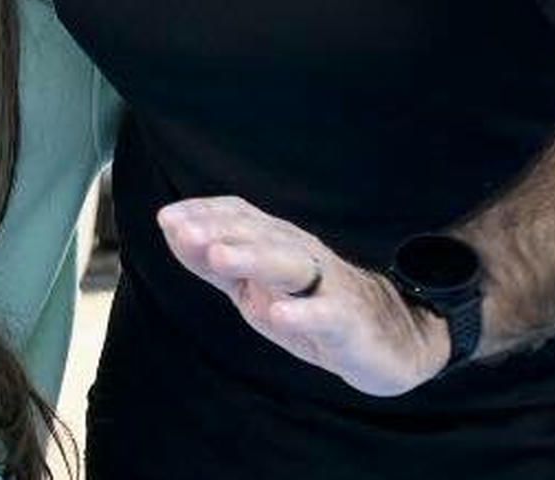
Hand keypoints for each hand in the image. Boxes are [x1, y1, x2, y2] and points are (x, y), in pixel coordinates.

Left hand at [157, 196, 447, 395]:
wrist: (387, 340)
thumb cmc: (309, 306)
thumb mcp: (254, 286)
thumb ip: (212, 263)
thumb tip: (171, 230)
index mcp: (277, 243)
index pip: (240, 217)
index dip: (204, 215)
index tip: (167, 218)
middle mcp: (301, 255)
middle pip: (259, 236)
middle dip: (219, 231)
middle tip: (182, 231)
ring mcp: (327, 285)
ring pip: (289, 265)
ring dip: (252, 258)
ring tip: (219, 257)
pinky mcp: (349, 320)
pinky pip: (326, 314)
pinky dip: (303, 314)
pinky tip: (279, 315)